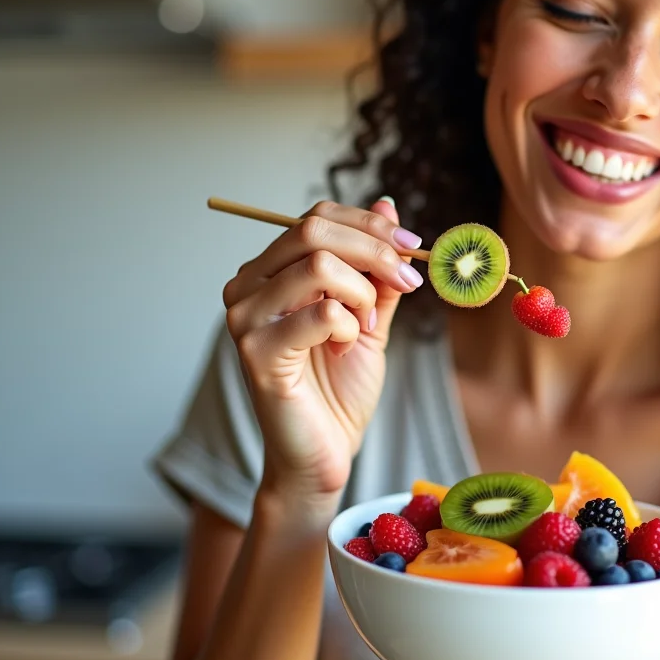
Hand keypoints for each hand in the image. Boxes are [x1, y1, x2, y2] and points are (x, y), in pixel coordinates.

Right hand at [221, 197, 424, 497]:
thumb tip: (388, 205)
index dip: (370, 225)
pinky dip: (348, 327)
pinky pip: (320, 314)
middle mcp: (246, 286)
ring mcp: (245, 318)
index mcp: (269, 270)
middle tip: (409, 279)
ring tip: (368, 325)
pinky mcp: (257, 353)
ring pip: (319, 267)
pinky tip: (344, 347)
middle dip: (374, 250)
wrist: (324, 454)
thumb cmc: (339, 389)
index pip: (315, 217)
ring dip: (363, 293)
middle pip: (313, 230)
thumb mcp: (370, 316)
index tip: (414, 245)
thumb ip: (376, 268)